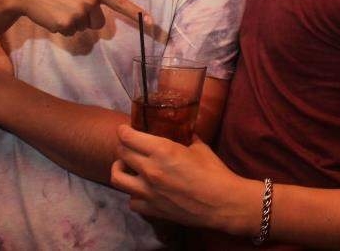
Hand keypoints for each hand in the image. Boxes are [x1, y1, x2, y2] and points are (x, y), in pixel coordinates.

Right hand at [6, 0, 151, 35]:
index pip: (120, 1)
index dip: (137, 12)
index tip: (153, 22)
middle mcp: (89, 0)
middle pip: (98, 21)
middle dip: (87, 16)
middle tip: (70, 2)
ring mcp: (77, 13)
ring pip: (83, 27)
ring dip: (74, 21)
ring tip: (60, 5)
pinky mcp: (65, 25)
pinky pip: (70, 32)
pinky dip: (62, 26)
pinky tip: (52, 13)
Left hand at [111, 125, 261, 236]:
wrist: (223, 204)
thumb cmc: (214, 173)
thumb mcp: (200, 148)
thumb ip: (186, 138)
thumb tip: (183, 130)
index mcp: (162, 150)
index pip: (128, 137)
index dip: (123, 131)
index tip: (125, 129)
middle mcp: (150, 170)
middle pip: (121, 153)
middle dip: (123, 145)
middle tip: (129, 144)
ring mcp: (148, 192)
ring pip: (117, 177)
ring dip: (119, 169)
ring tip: (126, 167)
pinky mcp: (152, 209)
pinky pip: (131, 201)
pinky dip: (134, 194)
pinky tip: (142, 190)